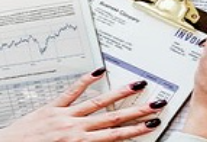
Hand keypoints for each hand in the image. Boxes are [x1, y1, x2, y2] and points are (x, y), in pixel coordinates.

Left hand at [0, 69, 162, 141]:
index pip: (114, 136)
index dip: (135, 130)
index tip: (151, 125)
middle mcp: (74, 128)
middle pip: (112, 117)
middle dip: (136, 111)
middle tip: (155, 103)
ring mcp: (63, 116)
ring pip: (97, 103)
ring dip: (119, 94)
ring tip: (137, 85)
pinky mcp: (51, 109)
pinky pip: (71, 93)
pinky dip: (85, 81)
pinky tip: (98, 71)